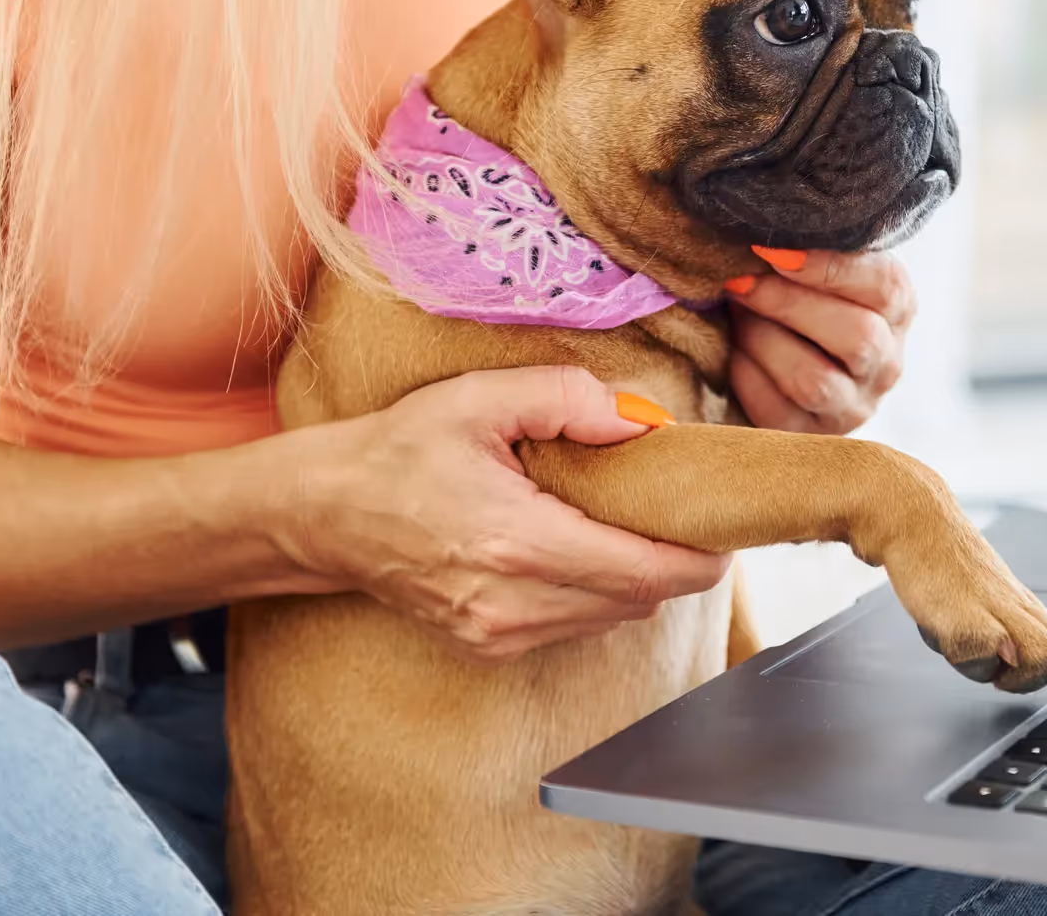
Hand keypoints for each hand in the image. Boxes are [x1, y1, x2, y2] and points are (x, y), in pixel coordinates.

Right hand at [283, 367, 726, 663]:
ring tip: (626, 522)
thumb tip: (644, 422)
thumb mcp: (479, 399)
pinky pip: (575, 626)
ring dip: (634, 577)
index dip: (699, 556)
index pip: (645, 571)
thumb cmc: (400, 450)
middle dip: (673, 560)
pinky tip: (576, 548)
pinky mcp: (489, 647)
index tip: (721, 527)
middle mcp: (512, 603)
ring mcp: (499, 635)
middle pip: (640, 599)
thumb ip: (567, 400)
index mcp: (516, 541)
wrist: (325, 514)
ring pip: (612, 618)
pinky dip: (594, 592)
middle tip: (679, 510)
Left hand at [724, 247, 916, 434]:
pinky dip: (747, 375)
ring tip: (735, 314)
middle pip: (857, 336)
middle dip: (787, 304)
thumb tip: (760, 232)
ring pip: (815, 381)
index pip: (885, 286)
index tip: (771, 249)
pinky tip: (733, 352)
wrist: (774, 362)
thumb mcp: (814, 271)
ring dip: (763, 340)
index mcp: (898, 310)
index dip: (829, 266)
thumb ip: (804, 250)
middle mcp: (887, 363)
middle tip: (738, 281)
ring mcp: (854, 407)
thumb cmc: (794, 299)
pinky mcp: (813, 436)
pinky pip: (777, 411)